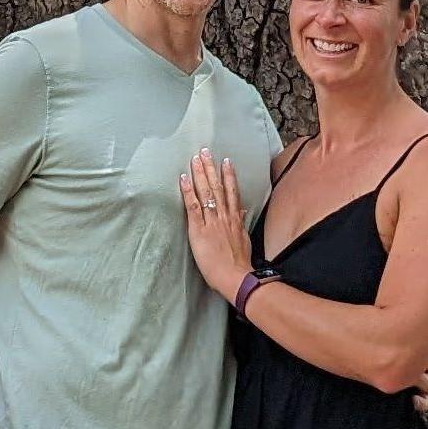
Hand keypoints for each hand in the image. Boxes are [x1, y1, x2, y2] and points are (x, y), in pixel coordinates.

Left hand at [182, 149, 249, 298]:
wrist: (236, 276)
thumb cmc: (239, 263)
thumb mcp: (244, 240)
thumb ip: (241, 224)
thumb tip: (241, 212)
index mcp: (234, 219)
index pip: (231, 192)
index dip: (228, 175)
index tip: (225, 161)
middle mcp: (224, 216)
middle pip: (217, 186)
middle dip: (210, 168)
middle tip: (205, 151)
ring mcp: (212, 221)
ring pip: (206, 191)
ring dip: (199, 173)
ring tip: (195, 158)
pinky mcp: (199, 229)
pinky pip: (192, 206)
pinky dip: (188, 191)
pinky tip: (183, 179)